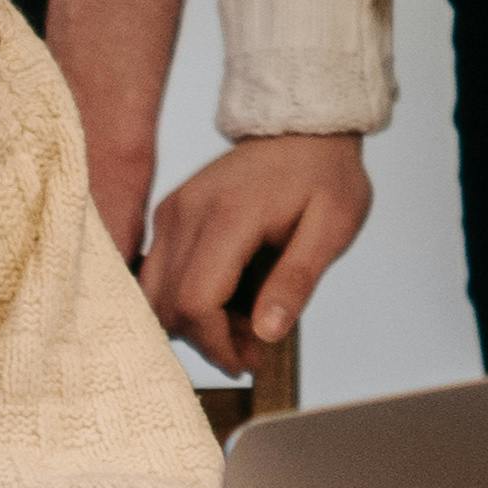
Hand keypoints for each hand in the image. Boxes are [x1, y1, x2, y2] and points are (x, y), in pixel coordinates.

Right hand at [143, 134, 372, 369]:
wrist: (304, 128)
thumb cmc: (325, 176)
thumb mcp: (333, 226)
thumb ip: (297, 280)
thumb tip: (266, 333)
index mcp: (229, 216)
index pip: (195, 301)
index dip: (218, 343)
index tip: (252, 359)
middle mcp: (187, 212)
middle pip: (167, 304)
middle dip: (207, 339)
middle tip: (255, 344)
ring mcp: (172, 211)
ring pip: (154, 294)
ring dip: (192, 322)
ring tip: (243, 321)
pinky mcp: (169, 214)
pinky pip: (159, 273)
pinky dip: (185, 299)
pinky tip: (227, 298)